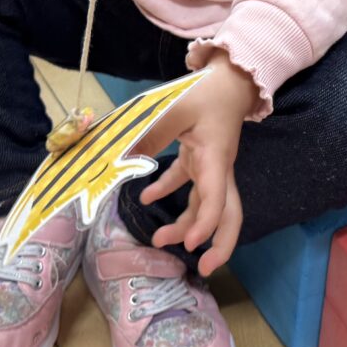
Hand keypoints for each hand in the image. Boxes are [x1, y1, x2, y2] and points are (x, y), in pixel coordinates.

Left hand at [136, 51, 253, 275]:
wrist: (229, 77)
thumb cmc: (206, 91)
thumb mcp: (173, 108)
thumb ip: (147, 134)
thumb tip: (117, 159)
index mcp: (216, 159)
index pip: (217, 200)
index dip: (205, 226)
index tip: (188, 245)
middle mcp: (218, 169)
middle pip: (228, 215)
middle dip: (219, 245)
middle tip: (203, 270)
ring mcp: (211, 165)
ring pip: (207, 205)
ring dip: (187, 224)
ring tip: (159, 240)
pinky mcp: (202, 157)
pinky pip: (190, 185)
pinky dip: (169, 194)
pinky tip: (146, 199)